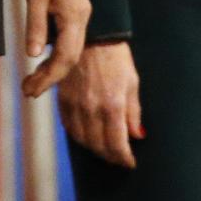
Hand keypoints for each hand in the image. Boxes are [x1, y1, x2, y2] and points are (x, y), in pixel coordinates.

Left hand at [20, 0, 89, 95]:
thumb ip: (36, 25)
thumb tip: (33, 55)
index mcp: (75, 17)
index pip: (67, 55)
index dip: (50, 75)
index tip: (33, 89)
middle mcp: (81, 21)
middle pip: (70, 58)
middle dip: (50, 78)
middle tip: (29, 92)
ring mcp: (79, 20)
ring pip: (69, 53)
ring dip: (51, 71)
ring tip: (32, 85)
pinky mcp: (73, 18)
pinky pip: (67, 45)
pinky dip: (54, 59)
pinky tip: (42, 68)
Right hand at [60, 41, 141, 167]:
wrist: (91, 38)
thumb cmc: (116, 58)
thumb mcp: (132, 83)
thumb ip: (133, 112)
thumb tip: (137, 135)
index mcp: (113, 105)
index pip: (117, 144)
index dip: (124, 158)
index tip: (130, 163)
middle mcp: (92, 108)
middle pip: (99, 146)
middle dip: (110, 157)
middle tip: (118, 158)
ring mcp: (75, 105)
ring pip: (82, 140)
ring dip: (94, 149)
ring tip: (104, 150)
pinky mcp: (63, 99)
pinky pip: (69, 127)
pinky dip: (78, 136)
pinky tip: (87, 136)